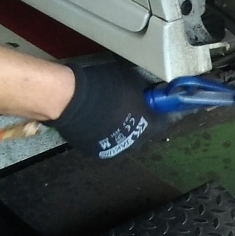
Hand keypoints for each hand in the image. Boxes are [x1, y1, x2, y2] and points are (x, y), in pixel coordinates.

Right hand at [48, 59, 162, 159]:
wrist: (71, 100)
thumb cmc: (105, 87)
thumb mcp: (132, 82)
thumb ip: (142, 92)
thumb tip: (146, 94)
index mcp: (149, 126)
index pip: (164, 121)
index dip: (159, 111)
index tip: (155, 104)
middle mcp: (135, 143)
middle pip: (143, 132)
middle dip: (140, 122)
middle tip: (131, 108)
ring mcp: (115, 150)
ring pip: (124, 140)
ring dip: (122, 130)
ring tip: (110, 116)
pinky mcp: (96, 153)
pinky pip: (106, 143)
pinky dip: (104, 135)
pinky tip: (96, 123)